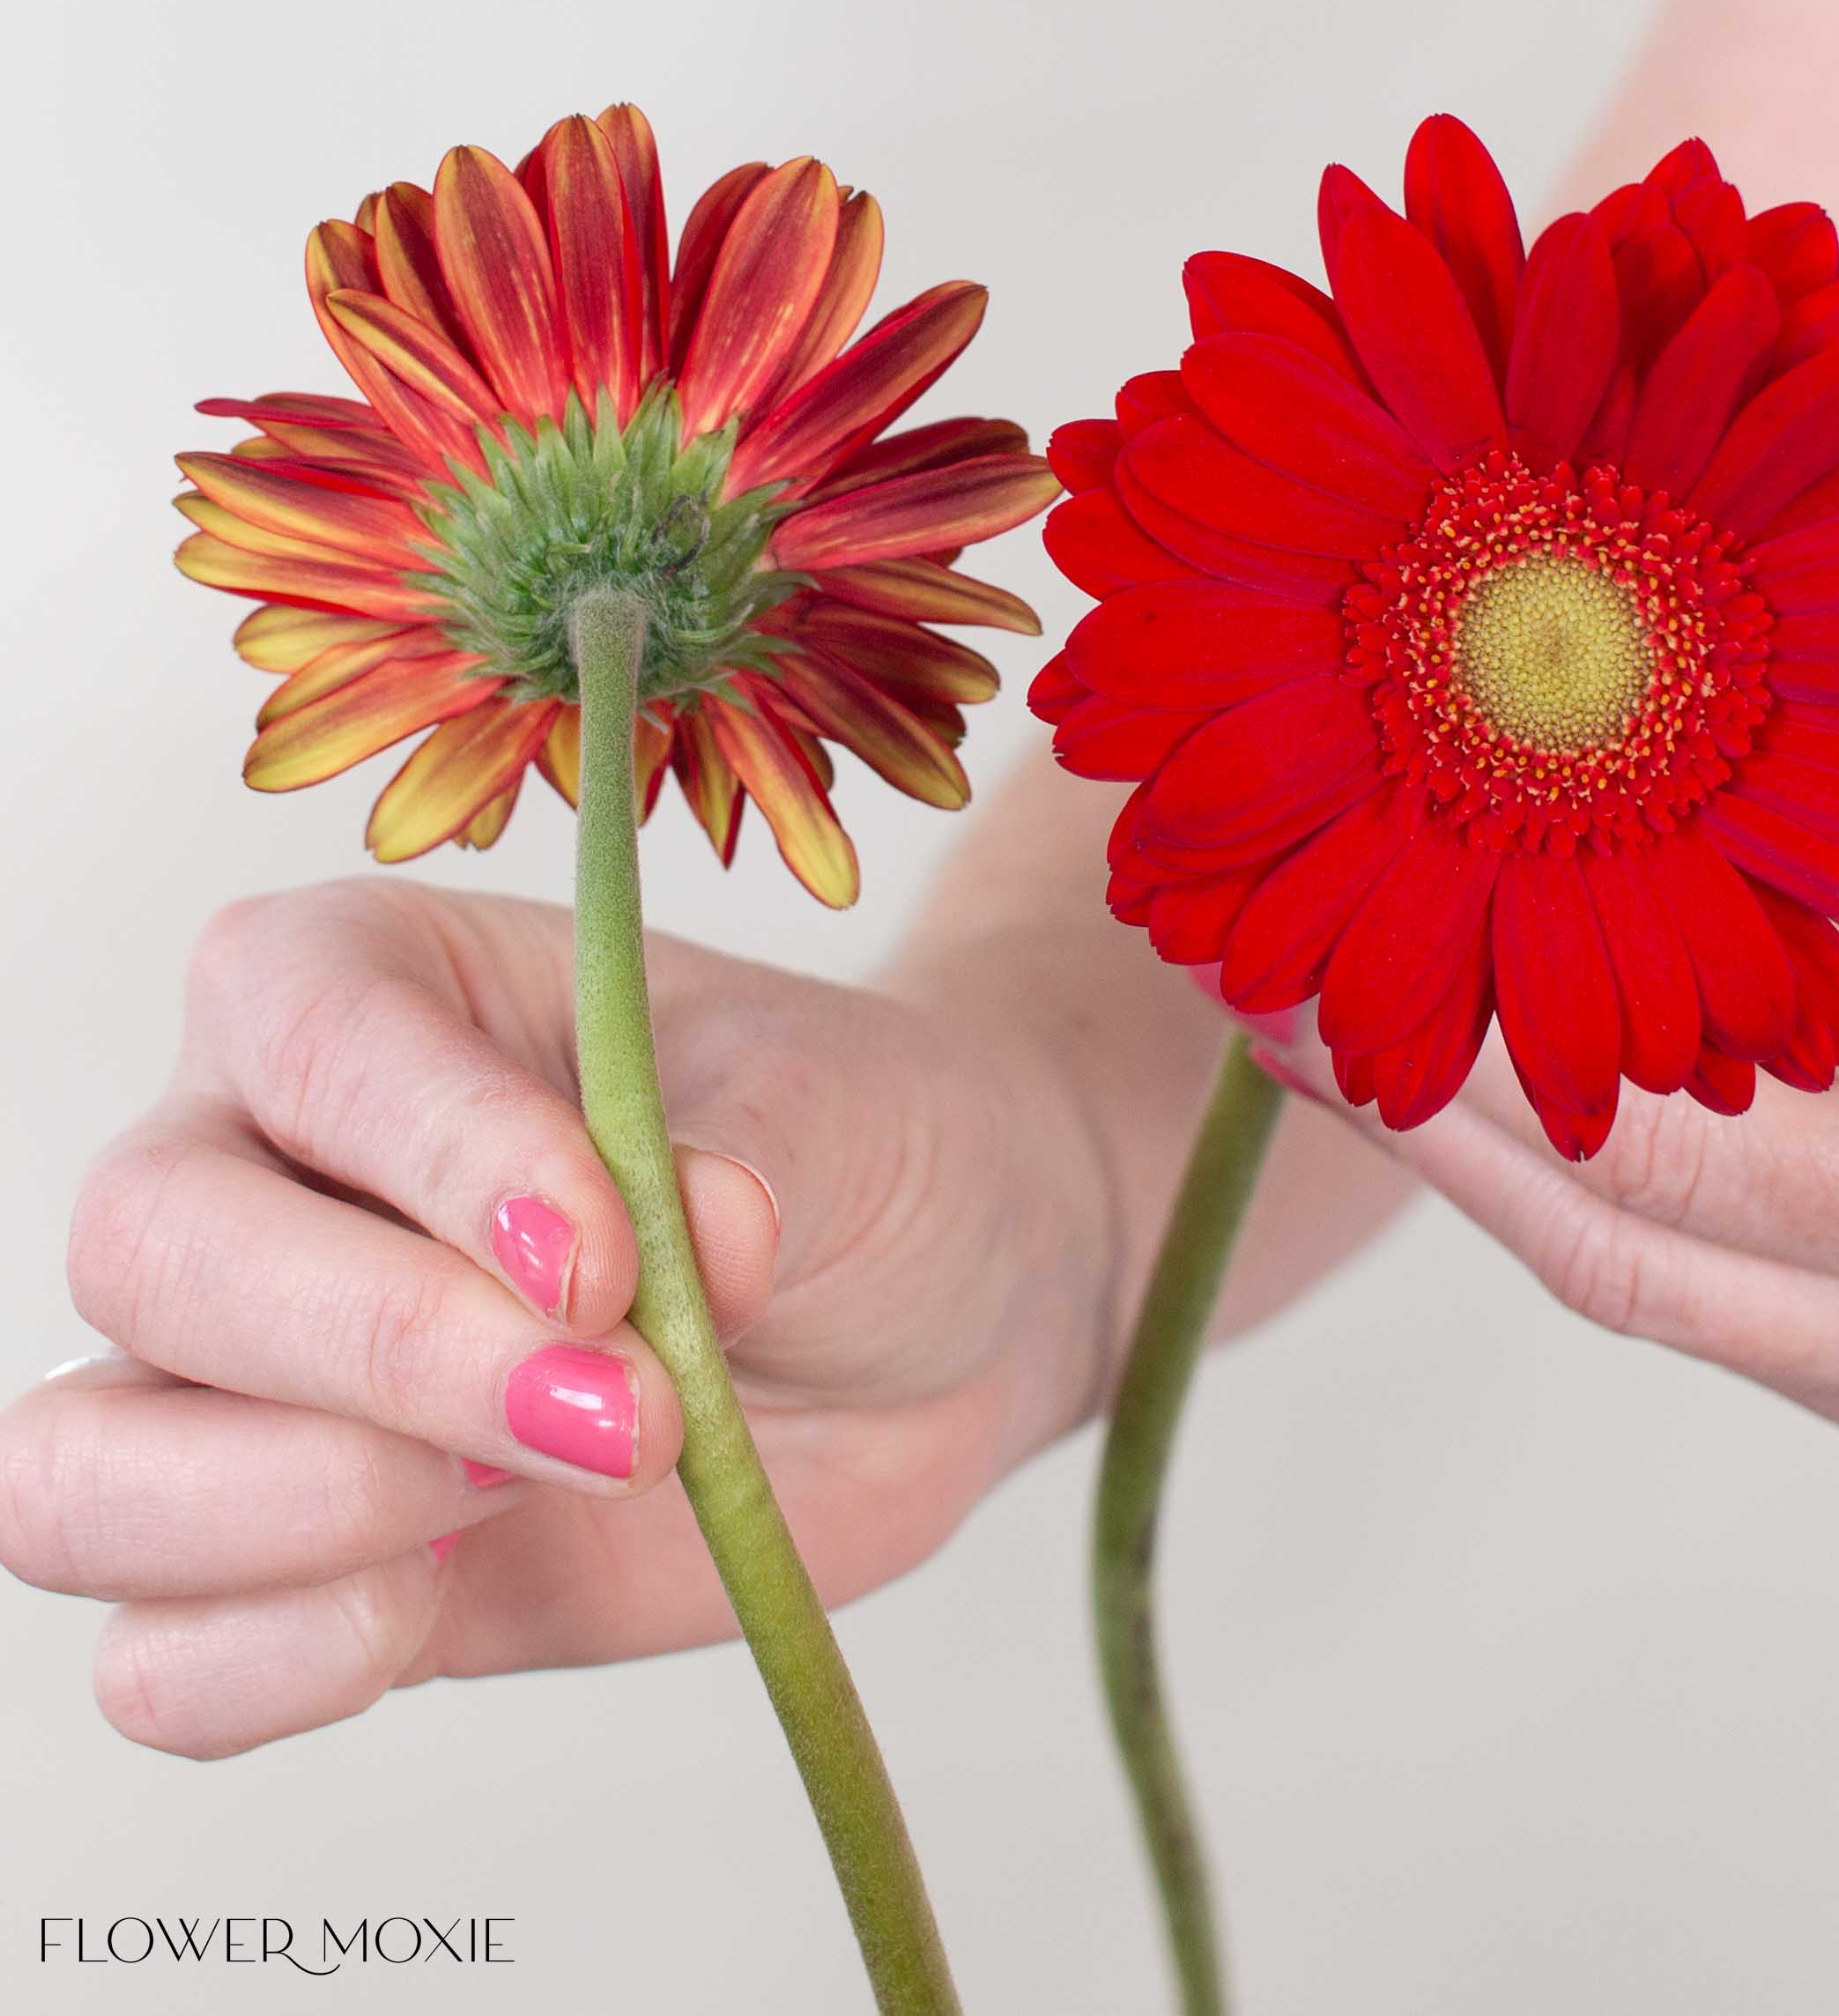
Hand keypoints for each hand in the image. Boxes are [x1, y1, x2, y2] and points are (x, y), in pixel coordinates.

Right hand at [0, 880, 1115, 1755]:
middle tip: (625, 1407)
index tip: (612, 1253)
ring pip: (81, 1474)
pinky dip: (279, 1661)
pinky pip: (167, 1661)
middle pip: (148, 1249)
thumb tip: (696, 1238)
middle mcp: (264, 1166)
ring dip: (305, 1513)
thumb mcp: (835, 1106)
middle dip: (382, 1353)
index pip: (305, 1030)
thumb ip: (744, 1157)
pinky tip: (450, 1592)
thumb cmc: (862, 1147)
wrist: (946, 1300)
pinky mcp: (315, 1566)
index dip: (439, 1155)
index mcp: (368, 982)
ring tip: (552, 1480)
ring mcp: (264, 1385)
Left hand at [1246, 705, 1838, 1470]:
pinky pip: (1707, 1325)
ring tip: (1315, 1059)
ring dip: (1458, 1172)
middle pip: (1672, 1183)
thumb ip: (1769, 842)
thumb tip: (1463, 838)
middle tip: (1272, 987)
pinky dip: (1565, 1228)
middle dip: (1432, 1086)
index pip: (1736, 1010)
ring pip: (1658, 1285)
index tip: (1336, 890)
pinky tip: (1455, 1137)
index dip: (1502, 960)